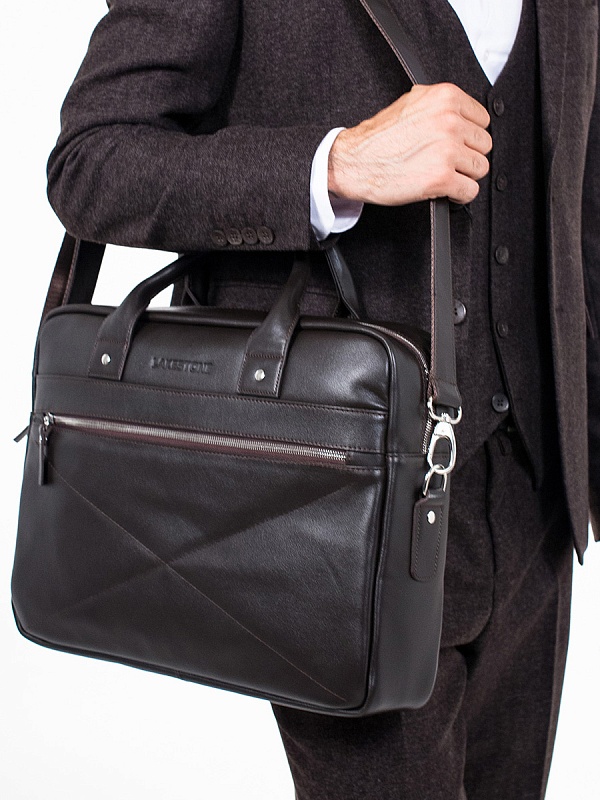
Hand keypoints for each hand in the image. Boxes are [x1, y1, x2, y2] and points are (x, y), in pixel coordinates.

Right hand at [328, 82, 491, 205]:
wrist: (354, 162)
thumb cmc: (378, 139)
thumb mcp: (411, 103)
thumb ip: (440, 105)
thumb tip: (463, 116)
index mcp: (445, 98)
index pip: (483, 120)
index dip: (469, 136)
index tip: (458, 144)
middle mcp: (449, 121)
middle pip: (484, 145)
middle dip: (467, 156)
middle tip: (448, 162)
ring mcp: (447, 150)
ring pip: (480, 168)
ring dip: (464, 176)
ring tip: (445, 175)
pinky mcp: (441, 178)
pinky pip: (469, 191)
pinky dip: (459, 196)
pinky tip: (446, 191)